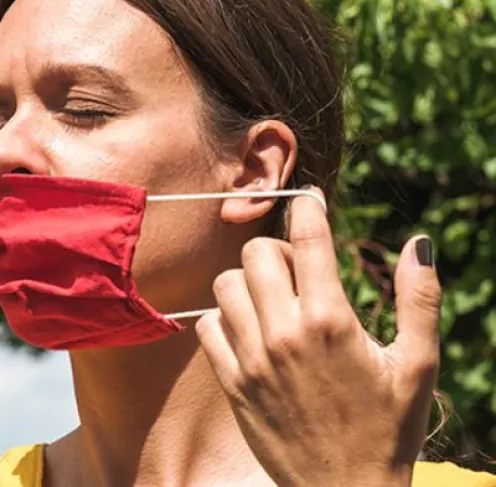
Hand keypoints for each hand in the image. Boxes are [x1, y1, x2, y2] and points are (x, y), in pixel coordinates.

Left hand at [196, 188, 440, 486]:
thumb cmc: (390, 428)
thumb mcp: (418, 363)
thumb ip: (418, 298)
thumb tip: (419, 241)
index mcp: (332, 321)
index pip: (309, 239)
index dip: (307, 208)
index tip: (309, 198)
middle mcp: (285, 334)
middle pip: (257, 254)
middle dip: (277, 250)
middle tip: (297, 268)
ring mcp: (253, 359)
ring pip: (226, 286)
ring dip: (247, 283)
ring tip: (272, 299)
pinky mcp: (232, 384)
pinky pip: (207, 328)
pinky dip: (223, 320)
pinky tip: (250, 330)